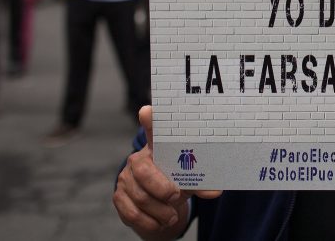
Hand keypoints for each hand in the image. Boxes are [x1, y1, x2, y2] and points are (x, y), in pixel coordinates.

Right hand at [113, 106, 221, 240]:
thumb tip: (214, 191)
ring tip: (172, 216)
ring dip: (161, 211)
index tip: (148, 111)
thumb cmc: (175, 183)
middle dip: (163, 188)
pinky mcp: (119, 196)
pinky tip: (160, 222)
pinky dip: (149, 222)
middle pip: (144, 172)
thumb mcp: (189, 181)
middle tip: (177, 196)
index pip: (152, 129)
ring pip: (141, 197)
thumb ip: (201, 184)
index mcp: (157, 148)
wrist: (159, 205)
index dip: (150, 120)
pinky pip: (132, 213)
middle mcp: (138, 159)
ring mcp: (125, 177)